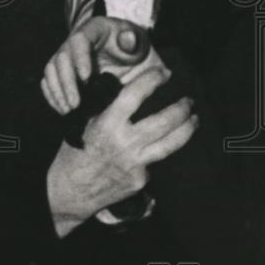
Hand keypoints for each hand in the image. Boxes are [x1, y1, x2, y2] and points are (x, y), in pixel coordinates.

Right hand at [41, 16, 149, 113]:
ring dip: (57, 91)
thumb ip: (134, 40)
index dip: (80, 58)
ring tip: (68, 110)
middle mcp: (75, 41)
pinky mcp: (63, 71)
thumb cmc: (137, 49)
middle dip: (66, 82)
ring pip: (51, 70)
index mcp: (94, 29)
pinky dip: (53, 95)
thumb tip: (127, 39)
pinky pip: (50, 81)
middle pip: (61, 58)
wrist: (134, 60)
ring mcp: (67, 56)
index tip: (87, 78)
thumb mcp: (140, 42)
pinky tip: (62, 109)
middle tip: (75, 103)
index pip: (79, 40)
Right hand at [46, 66, 197, 236]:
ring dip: (187, 129)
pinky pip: (156, 161)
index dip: (152, 80)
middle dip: (182, 108)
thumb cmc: (76, 152)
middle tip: (189, 100)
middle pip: (165, 121)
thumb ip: (109, 108)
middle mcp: (124, 143)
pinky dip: (161, 151)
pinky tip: (164, 145)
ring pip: (171, 144)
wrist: (70, 191)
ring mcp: (135, 164)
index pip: (135, 95)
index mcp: (107, 124)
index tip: (164, 73)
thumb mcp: (86, 123)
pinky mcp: (140, 180)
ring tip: (194, 119)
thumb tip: (133, 89)